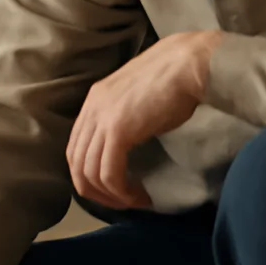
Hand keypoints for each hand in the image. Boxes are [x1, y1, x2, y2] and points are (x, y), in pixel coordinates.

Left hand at [68, 30, 223, 210]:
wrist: (189, 62)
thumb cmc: (176, 77)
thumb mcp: (139, 97)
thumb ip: (126, 115)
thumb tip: (131, 141)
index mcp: (95, 100)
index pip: (76, 146)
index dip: (89, 173)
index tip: (113, 187)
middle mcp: (92, 108)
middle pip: (76, 163)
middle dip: (95, 190)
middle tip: (120, 202)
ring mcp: (102, 118)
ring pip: (89, 172)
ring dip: (110, 195)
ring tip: (133, 201)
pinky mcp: (118, 130)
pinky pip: (109, 173)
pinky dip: (121, 191)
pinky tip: (138, 195)